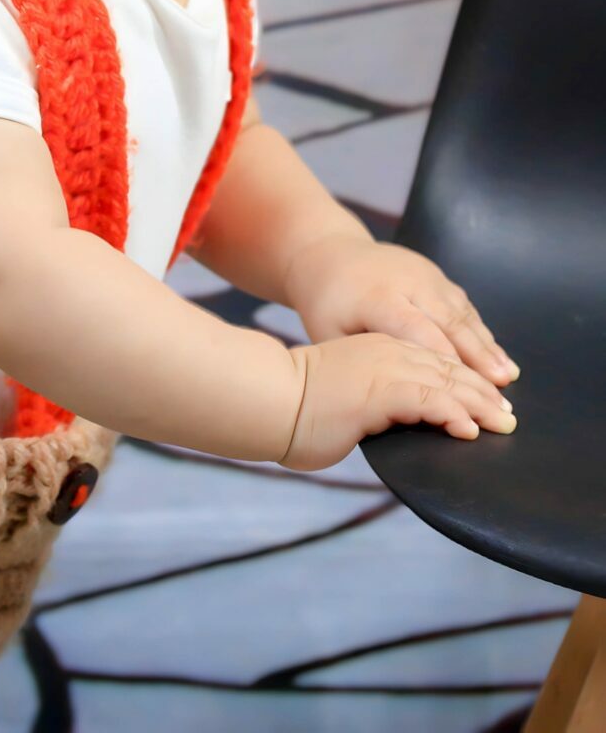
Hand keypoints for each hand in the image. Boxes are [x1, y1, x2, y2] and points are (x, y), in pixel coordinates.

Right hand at [278, 332, 516, 472]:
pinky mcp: (382, 390)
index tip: (485, 400)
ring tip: (502, 424)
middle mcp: (385, 350)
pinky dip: (454, 415)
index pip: (430, 360)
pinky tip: (469, 431)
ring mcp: (385, 367)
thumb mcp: (341, 396)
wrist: (269, 398)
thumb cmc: (295, 406)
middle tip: (507, 416)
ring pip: (446, 382)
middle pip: (448, 368)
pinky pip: (430, 402)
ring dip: (479, 404)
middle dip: (482, 392)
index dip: (462, 380)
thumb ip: (367, 403)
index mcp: (376, 348)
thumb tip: (380, 423)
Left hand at [284, 235, 519, 388]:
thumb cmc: (327, 305)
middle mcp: (408, 281)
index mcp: (379, 297)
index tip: (468, 392)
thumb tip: (394, 399)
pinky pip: (462, 304)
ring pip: (461, 313)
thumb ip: (365, 362)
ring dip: (486, 346)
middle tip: (500, 392)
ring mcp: (424, 273)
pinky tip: (496, 355)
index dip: (446, 362)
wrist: (328, 252)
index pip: (419, 332)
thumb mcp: (330, 334)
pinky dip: (480, 330)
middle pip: (449, 322)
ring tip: (507, 378)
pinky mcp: (433, 273)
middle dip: (478, 358)